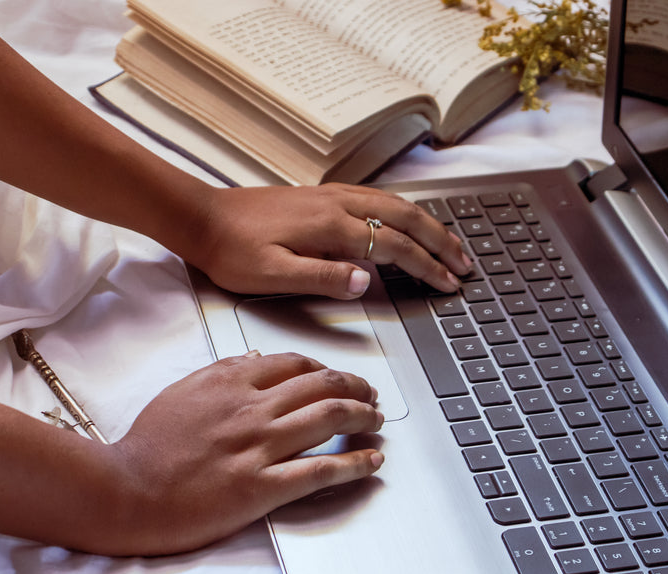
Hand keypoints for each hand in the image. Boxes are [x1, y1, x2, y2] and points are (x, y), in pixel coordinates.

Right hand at [106, 352, 383, 554]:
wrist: (124, 491)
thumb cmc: (146, 446)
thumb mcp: (182, 392)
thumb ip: (224, 372)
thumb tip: (258, 359)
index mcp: (231, 382)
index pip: (295, 365)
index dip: (326, 370)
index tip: (337, 378)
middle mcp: (251, 408)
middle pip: (322, 387)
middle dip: (356, 388)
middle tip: (370, 396)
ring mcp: (258, 447)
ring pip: (329, 419)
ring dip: (364, 418)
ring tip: (377, 421)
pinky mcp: (261, 487)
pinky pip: (321, 470)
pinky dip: (355, 463)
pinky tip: (372, 460)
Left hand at [185, 183, 472, 299]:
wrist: (202, 218)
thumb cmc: (232, 251)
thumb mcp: (272, 275)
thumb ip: (322, 278)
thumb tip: (366, 282)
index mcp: (330, 227)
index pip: (393, 246)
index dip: (426, 266)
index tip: (449, 284)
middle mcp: (337, 204)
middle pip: (405, 218)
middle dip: (440, 241)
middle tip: (465, 263)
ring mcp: (331, 196)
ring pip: (394, 204)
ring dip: (427, 223)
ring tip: (449, 243)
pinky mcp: (322, 196)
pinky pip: (377, 198)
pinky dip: (404, 211)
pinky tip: (407, 221)